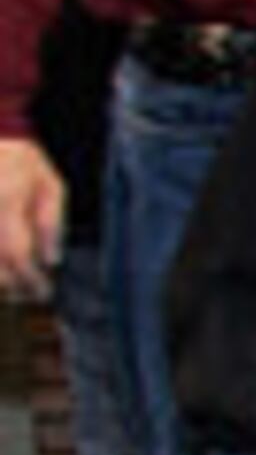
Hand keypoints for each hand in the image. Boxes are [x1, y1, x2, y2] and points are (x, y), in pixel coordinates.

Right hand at [0, 138, 60, 301]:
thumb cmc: (21, 159)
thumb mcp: (49, 184)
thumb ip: (51, 222)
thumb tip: (51, 260)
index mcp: (6, 203)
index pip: (17, 254)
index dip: (30, 280)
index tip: (43, 291)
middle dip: (12, 287)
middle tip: (29, 295)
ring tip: (14, 290)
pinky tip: (4, 271)